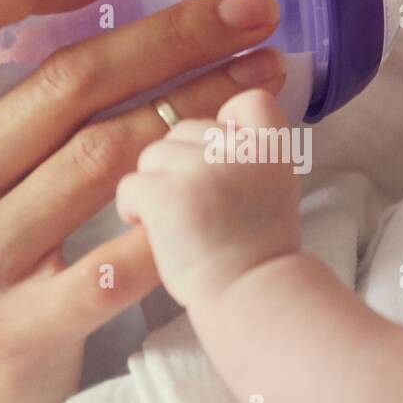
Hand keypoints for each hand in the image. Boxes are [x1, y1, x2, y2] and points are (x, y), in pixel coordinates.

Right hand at [0, 0, 286, 402]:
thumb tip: (97, 13)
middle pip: (66, 84)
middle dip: (174, 37)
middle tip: (251, 12)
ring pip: (106, 158)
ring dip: (199, 113)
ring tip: (263, 82)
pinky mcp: (23, 325)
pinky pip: (116, 263)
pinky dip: (177, 219)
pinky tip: (235, 182)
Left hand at [115, 87, 302, 308]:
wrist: (250, 302)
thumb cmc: (254, 253)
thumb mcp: (272, 186)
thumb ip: (247, 149)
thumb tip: (218, 116)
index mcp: (271, 143)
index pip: (248, 100)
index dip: (227, 122)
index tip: (226, 160)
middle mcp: (240, 146)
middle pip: (184, 128)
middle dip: (180, 164)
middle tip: (201, 210)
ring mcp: (203, 167)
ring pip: (152, 154)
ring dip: (155, 186)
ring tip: (180, 225)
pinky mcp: (167, 194)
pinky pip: (131, 184)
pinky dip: (135, 210)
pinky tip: (157, 234)